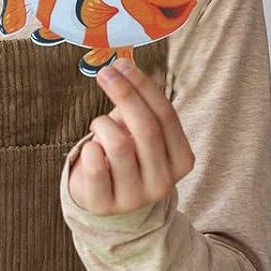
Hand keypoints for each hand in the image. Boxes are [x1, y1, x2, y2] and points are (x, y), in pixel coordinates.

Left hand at [67, 57, 194, 214]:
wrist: (109, 203)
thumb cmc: (128, 158)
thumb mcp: (142, 134)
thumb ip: (140, 106)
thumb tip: (125, 67)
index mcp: (181, 160)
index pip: (166, 116)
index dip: (143, 86)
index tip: (123, 64)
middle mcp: (163, 183)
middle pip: (146, 128)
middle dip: (124, 94)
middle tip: (105, 73)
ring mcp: (135, 197)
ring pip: (118, 145)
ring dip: (102, 125)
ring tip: (99, 127)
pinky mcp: (105, 205)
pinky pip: (94, 165)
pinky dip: (88, 148)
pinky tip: (91, 150)